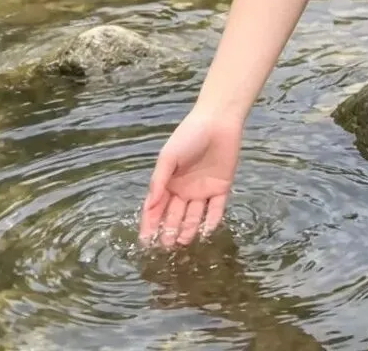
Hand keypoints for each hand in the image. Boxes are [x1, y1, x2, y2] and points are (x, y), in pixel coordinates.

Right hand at [139, 106, 243, 248]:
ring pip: (194, 215)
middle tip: (166, 247)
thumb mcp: (169, 157)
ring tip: (182, 242)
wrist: (218, 121)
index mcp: (169, 181)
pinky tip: (205, 231)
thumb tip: (150, 206)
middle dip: (170, 230)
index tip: (145, 241)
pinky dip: (212, 220)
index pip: (158, 207)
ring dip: (189, 229)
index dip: (151, 224)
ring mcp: (203, 190)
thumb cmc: (189, 136)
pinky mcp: (222, 188)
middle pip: (175, 215)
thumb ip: (159, 181)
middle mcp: (185, 189)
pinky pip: (216, 208)